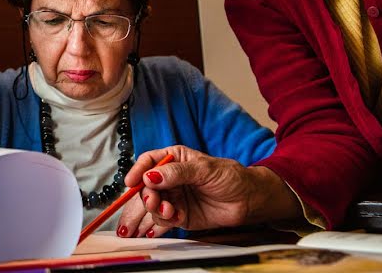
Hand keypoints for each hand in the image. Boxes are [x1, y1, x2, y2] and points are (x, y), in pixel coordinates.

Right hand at [116, 145, 301, 235]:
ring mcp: (173, 197)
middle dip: (145, 196)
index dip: (137, 171)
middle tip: (154, 203)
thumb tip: (151, 176)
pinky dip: (163, 223)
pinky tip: (171, 221)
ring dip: (155, 211)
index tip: (131, 182)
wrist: (250, 201)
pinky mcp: (179, 215)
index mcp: (173, 159)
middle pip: (145, 187)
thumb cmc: (230, 177)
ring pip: (151, 205)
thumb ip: (176, 172)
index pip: (147, 162)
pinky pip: (162, 220)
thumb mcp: (204, 169)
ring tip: (169, 213)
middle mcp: (169, 178)